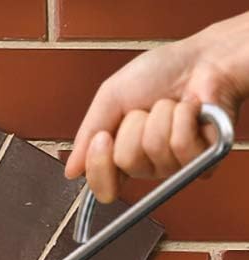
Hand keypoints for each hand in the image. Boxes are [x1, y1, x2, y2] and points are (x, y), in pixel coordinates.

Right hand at [65, 13, 248, 202]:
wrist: (203, 59)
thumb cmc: (162, 72)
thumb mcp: (110, 98)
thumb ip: (87, 134)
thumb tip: (70, 171)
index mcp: (120, 155)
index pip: (102, 187)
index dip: (98, 164)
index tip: (102, 138)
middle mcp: (146, 165)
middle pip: (126, 162)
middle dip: (134, 125)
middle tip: (145, 110)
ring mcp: (174, 166)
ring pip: (154, 150)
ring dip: (161, 117)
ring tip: (171, 104)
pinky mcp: (203, 161)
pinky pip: (182, 146)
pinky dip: (184, 117)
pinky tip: (192, 109)